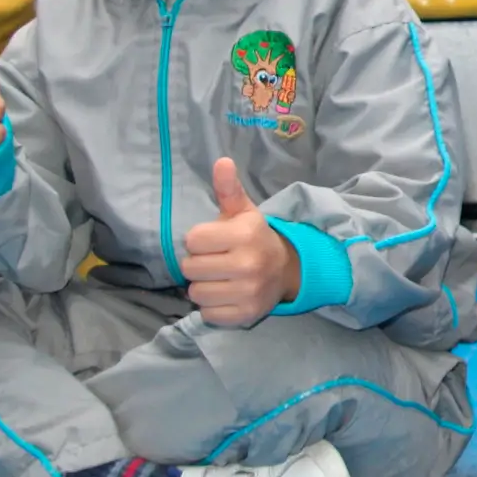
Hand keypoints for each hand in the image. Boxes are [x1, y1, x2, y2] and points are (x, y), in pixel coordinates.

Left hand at [181, 159, 301, 327]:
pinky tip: (227, 295)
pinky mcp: (246, 314)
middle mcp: (247, 264)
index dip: (200, 240)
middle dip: (199, 264)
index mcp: (244, 235)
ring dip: (204, 287)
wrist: (287, 270)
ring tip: (221, 279)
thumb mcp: (243, 212)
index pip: (192, 240)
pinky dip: (213, 307)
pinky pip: (208, 314)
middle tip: (217, 261)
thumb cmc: (255, 238)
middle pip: (189, 268)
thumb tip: (221, 161)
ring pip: (196, 293)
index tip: (215, 241)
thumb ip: (227, 189)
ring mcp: (248, 292)